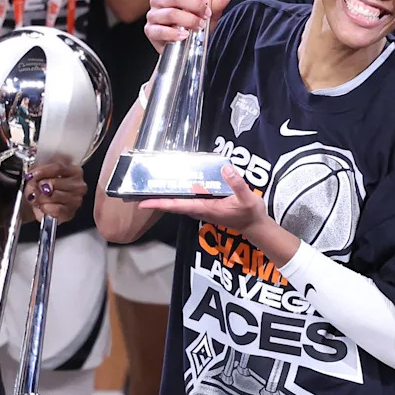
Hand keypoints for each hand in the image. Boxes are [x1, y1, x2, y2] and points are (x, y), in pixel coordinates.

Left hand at [21, 160, 87, 222]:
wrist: (40, 202)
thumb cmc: (43, 186)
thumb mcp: (40, 173)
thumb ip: (38, 173)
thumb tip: (35, 180)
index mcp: (74, 171)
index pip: (58, 168)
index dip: (42, 171)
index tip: (30, 175)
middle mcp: (79, 185)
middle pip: (54, 183)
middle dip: (39, 186)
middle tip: (33, 188)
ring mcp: (76, 200)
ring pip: (54, 196)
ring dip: (41, 198)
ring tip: (37, 198)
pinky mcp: (70, 213)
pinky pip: (55, 209)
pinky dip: (45, 208)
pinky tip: (43, 206)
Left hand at [139, 164, 267, 234]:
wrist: (255, 226)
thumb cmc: (250, 214)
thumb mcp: (247, 198)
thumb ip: (236, 183)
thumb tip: (225, 168)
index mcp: (206, 208)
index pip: (178, 206)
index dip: (160, 204)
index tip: (143, 203)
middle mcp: (200, 210)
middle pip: (174, 204)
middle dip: (157, 199)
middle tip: (139, 192)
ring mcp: (202, 209)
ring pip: (180, 202)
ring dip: (166, 196)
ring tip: (152, 186)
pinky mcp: (207, 206)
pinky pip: (188, 200)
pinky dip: (179, 194)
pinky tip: (177, 184)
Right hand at [144, 0, 234, 53]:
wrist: (185, 49)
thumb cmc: (192, 28)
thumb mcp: (208, 14)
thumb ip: (217, 2)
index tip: (205, 1)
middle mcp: (160, 0)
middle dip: (195, 6)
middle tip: (205, 15)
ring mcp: (153, 15)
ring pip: (170, 13)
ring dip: (188, 20)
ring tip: (197, 26)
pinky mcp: (150, 30)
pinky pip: (160, 30)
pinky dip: (174, 34)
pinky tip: (184, 36)